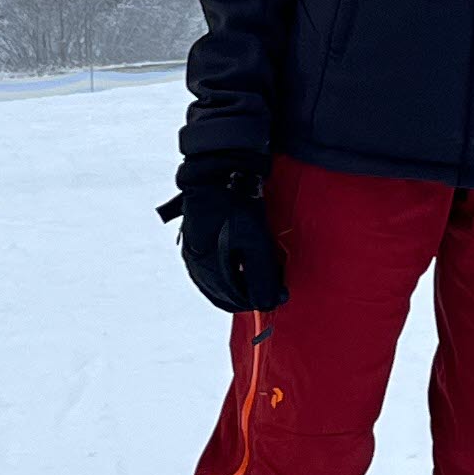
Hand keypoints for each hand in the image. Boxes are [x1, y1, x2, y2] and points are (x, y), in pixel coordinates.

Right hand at [163, 161, 289, 314]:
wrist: (217, 171)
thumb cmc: (235, 206)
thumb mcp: (255, 243)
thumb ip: (262, 278)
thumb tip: (270, 304)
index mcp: (206, 269)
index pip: (235, 300)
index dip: (261, 299)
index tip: (281, 292)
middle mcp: (195, 265)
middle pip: (226, 295)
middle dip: (251, 292)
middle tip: (275, 281)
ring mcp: (192, 254)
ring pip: (219, 283)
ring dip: (242, 282)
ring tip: (262, 268)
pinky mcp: (194, 242)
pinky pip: (213, 270)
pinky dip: (231, 272)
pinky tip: (244, 260)